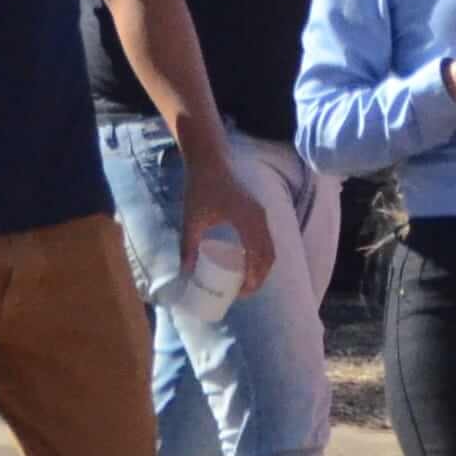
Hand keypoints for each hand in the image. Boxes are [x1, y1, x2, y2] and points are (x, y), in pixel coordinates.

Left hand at [177, 151, 277, 301]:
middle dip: (259, 278)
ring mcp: (261, 214)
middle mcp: (259, 219)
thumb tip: (185, 273)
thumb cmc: (200, 188)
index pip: (258, 257)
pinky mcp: (258, 212)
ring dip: (263, 268)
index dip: (253, 278)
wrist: (209, 162)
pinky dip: (262, 256)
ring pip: (271, 248)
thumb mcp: (192, 220)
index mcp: (247, 221)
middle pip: (269, 256)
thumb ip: (188, 246)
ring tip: (246, 283)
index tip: (240, 293)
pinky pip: (267, 239)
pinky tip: (248, 264)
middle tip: (243, 293)